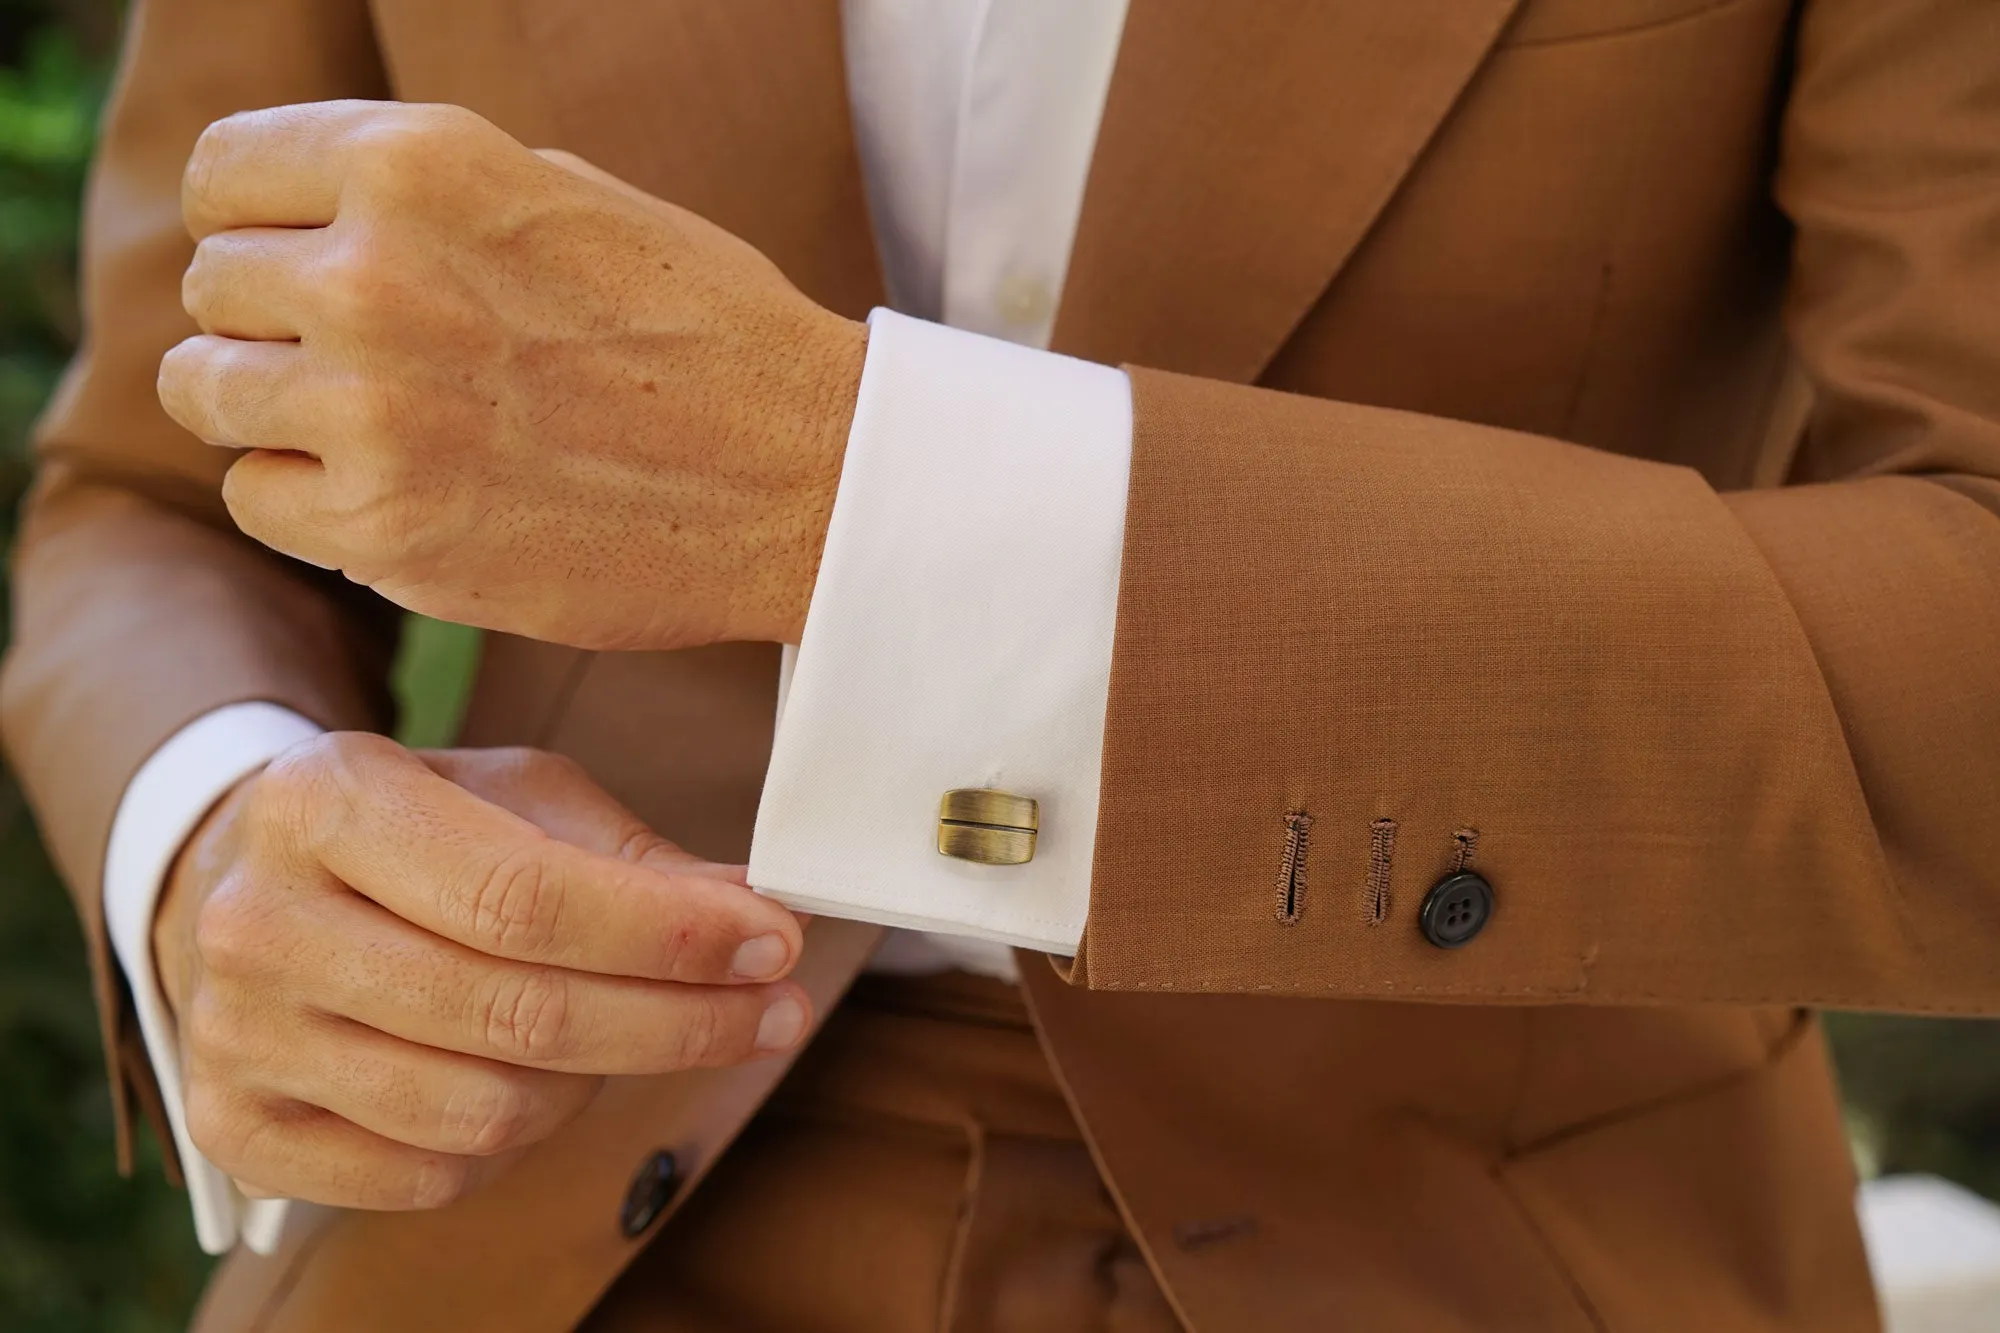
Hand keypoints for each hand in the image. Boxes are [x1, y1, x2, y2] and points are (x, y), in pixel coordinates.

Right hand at [151, 734, 809, 1209]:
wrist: (251, 880)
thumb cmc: (410, 829)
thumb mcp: (513, 796)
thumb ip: (631, 858)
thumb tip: (761, 913)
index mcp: (328, 800)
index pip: (524, 897)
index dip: (668, 936)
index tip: (772, 941)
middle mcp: (261, 921)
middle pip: (514, 1014)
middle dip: (677, 1021)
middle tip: (772, 1009)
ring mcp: (238, 1035)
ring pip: (482, 1109)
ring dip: (603, 1082)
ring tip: (648, 1032)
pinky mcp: (239, 1129)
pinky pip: (428, 1175)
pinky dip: (520, 1142)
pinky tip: (556, 1083)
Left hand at [157, 100, 866, 650]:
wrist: (806, 479)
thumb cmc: (704, 332)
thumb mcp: (566, 196)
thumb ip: (421, 194)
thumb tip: (304, 218)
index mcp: (419, 164)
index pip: (225, 175)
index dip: (254, 222)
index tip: (293, 264)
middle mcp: (375, 275)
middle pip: (215, 287)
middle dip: (275, 322)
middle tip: (372, 363)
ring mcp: (372, 408)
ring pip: (206, 392)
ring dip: (276, 411)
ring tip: (378, 428)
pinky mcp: (386, 529)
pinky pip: (256, 499)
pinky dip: (309, 502)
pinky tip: (398, 493)